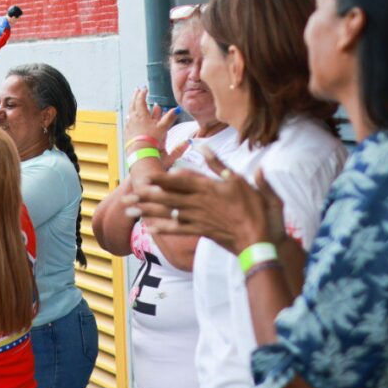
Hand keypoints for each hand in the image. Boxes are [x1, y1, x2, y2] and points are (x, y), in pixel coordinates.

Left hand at [124, 87, 177, 148]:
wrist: (140, 153)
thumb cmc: (151, 141)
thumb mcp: (162, 128)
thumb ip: (169, 118)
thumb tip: (176, 110)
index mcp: (141, 115)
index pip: (141, 100)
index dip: (143, 93)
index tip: (144, 88)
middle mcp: (133, 118)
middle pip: (133, 104)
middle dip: (135, 96)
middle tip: (136, 90)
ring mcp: (129, 126)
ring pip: (129, 112)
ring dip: (131, 105)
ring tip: (133, 102)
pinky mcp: (127, 133)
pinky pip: (128, 121)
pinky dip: (129, 116)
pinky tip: (129, 118)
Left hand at [125, 147, 284, 253]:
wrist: (260, 240)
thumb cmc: (256, 209)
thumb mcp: (240, 180)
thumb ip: (220, 164)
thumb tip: (203, 147)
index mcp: (209, 188)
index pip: (181, 182)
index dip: (161, 179)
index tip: (145, 177)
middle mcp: (200, 203)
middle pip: (168, 198)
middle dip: (145, 197)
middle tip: (126, 198)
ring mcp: (199, 219)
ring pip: (169, 214)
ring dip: (148, 212)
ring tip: (131, 211)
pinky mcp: (202, 232)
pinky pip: (179, 230)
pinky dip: (163, 229)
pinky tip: (149, 228)